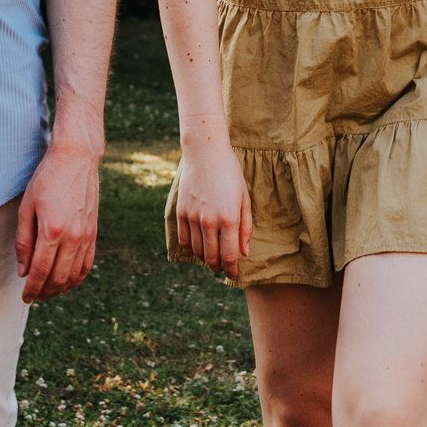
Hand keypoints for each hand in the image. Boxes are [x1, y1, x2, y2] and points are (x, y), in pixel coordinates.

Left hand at [15, 134, 101, 302]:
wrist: (76, 158)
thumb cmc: (47, 179)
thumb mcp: (27, 207)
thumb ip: (23, 241)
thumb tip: (23, 271)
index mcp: (52, 230)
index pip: (40, 271)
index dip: (31, 289)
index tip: (25, 298)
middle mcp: (72, 237)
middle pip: (58, 278)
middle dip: (44, 292)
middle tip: (34, 296)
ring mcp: (86, 236)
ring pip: (74, 275)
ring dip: (60, 288)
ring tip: (48, 291)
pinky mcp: (93, 232)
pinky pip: (87, 264)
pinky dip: (77, 278)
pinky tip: (67, 281)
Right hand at [171, 135, 251, 276]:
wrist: (205, 152)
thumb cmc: (230, 174)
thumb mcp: (244, 199)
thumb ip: (245, 228)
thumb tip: (244, 252)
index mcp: (229, 218)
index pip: (229, 256)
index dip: (231, 270)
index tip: (233, 274)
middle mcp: (209, 221)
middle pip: (212, 258)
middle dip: (219, 267)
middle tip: (223, 267)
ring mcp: (192, 217)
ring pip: (197, 251)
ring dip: (205, 258)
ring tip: (212, 256)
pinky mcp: (181, 212)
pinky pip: (184, 240)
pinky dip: (191, 248)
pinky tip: (198, 246)